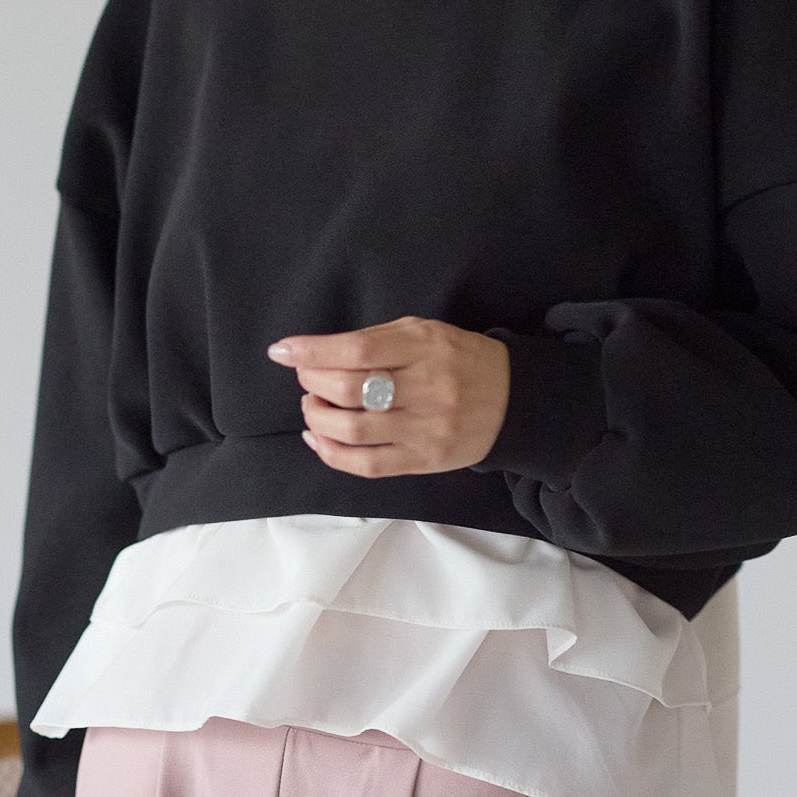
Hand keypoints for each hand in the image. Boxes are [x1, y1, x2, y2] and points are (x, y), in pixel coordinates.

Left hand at [266, 315, 510, 475]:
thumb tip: (318, 352)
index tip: (283, 351)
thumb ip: (377, 339)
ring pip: (355, 431)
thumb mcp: (425, 332)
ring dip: (318, 419)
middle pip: (351, 391)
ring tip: (311, 407)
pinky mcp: (424, 461)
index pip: (358, 351)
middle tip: (306, 378)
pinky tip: (318, 438)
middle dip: (313, 384)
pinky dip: (332, 453)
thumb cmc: (459, 359)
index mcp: (426, 347)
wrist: (513, 400)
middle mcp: (428, 389)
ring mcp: (426, 430)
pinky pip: (369, 465)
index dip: (313, 352)